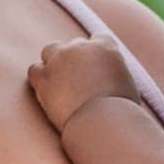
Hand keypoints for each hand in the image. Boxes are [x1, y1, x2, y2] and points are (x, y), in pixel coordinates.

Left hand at [28, 35, 143, 132]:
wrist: (102, 124)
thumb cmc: (121, 114)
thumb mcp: (128, 87)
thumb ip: (116, 74)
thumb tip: (109, 79)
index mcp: (106, 47)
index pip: (98, 39)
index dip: (95, 54)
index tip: (94, 67)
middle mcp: (81, 47)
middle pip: (73, 45)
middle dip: (75, 60)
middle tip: (77, 82)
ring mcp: (60, 59)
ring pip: (50, 51)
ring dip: (54, 64)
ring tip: (60, 85)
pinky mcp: (43, 76)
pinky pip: (35, 70)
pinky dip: (39, 80)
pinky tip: (47, 94)